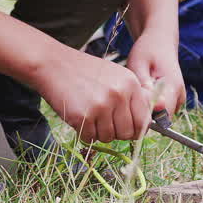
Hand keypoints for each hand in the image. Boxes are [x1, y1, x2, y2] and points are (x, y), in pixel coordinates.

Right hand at [34, 47, 152, 143]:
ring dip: (98, 132)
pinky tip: (79, 117)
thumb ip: (133, 96)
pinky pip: (90, 138)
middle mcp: (119, 94)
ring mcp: (101, 105)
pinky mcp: (83, 116)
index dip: (135, 129)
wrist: (53, 64)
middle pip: (127, 133)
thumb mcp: (115, 76)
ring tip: (89, 115)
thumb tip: (148, 122)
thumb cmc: (84, 72)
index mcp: (130, 83)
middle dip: (116, 132)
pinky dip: (84, 133)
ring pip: (109, 138)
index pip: (144, 120)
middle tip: (103, 122)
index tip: (127, 129)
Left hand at [125, 28, 185, 114]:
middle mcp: (179, 95)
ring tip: (138, 92)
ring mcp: (178, 98)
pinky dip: (150, 106)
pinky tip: (142, 93)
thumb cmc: (147, 50)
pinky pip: (160, 111)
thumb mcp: (139, 63)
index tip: (130, 104)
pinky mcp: (174, 100)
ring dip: (146, 110)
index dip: (143, 115)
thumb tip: (151, 105)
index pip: (161, 114)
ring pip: (160, 117)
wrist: (160, 41)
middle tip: (131, 97)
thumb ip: (144, 85)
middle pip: (160, 119)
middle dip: (144, 113)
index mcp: (173, 86)